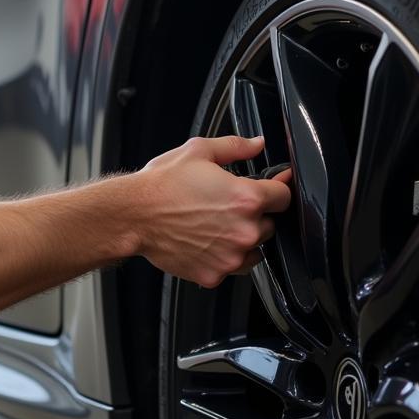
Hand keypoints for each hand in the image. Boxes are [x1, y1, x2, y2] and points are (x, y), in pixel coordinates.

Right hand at [135, 135, 290, 287]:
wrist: (134, 214)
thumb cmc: (162, 183)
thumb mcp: (198, 151)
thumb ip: (235, 146)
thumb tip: (257, 144)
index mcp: (246, 198)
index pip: (284, 196)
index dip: (276, 188)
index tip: (271, 187)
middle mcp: (244, 230)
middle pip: (270, 224)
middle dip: (254, 214)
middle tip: (225, 204)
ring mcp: (231, 256)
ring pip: (255, 249)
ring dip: (242, 237)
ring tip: (213, 223)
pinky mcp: (216, 274)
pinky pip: (232, 267)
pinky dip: (224, 256)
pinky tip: (205, 240)